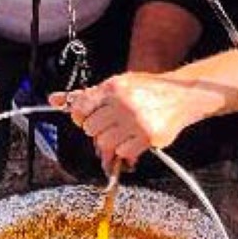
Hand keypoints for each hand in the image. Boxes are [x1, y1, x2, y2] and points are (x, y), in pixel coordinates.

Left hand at [51, 74, 204, 173]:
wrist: (183, 94)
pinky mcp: (149, 136)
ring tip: (122, 137)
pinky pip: (123, 153)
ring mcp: (136, 120)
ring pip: (105, 144)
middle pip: (91, 129)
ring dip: (112, 144)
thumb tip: (54, 100)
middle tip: (110, 128)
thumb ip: (87, 95)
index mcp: (114, 87)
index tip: (88, 119)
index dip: (81, 118)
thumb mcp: (119, 84)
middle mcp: (124, 103)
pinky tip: (134, 143)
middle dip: (98, 132)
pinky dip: (126, 152)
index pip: (80, 108)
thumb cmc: (148, 90)